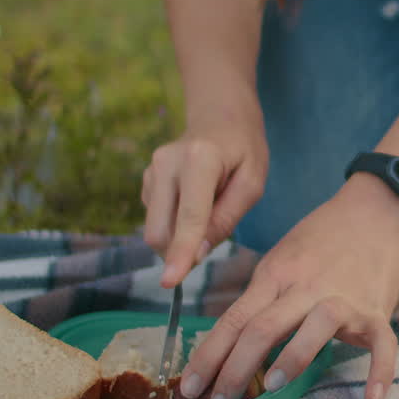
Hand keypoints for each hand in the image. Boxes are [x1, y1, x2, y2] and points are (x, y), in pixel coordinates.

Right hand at [142, 97, 267, 288]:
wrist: (220, 116)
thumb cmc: (244, 149)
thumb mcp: (252, 183)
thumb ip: (226, 218)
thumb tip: (197, 253)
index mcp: (199, 160)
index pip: (188, 217)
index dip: (181, 252)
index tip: (170, 281)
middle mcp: (166, 163)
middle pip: (160, 229)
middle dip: (179, 251)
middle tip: (211, 241)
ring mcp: (151, 170)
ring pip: (155, 227)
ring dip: (179, 237)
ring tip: (209, 209)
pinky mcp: (146, 179)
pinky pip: (156, 218)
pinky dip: (174, 224)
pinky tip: (194, 204)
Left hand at [179, 174, 398, 398]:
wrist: (378, 210)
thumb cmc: (323, 239)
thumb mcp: (282, 257)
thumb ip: (262, 297)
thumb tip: (230, 342)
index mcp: (276, 275)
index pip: (234, 319)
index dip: (208, 355)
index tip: (187, 388)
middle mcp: (306, 288)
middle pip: (263, 328)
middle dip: (234, 371)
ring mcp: (344, 299)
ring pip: (315, 329)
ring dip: (292, 358)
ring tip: (272, 387)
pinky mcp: (377, 311)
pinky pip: (382, 344)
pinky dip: (380, 370)